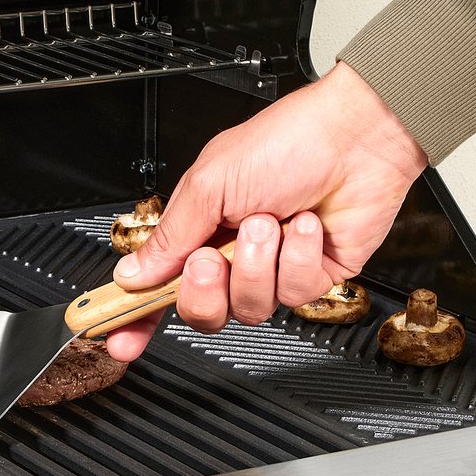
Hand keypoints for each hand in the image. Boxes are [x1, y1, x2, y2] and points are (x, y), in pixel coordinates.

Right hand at [105, 62, 426, 359]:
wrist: (356, 137)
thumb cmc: (286, 142)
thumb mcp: (208, 186)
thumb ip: (168, 238)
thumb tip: (132, 274)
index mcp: (199, 230)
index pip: (159, 285)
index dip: (137, 316)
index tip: (119, 338)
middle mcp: (233, 254)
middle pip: (202, 312)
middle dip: (206, 289)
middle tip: (212, 257)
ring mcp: (273, 268)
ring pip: (250, 307)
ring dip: (258, 263)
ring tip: (270, 222)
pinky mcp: (312, 276)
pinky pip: (293, 294)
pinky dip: (297, 257)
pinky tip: (305, 226)